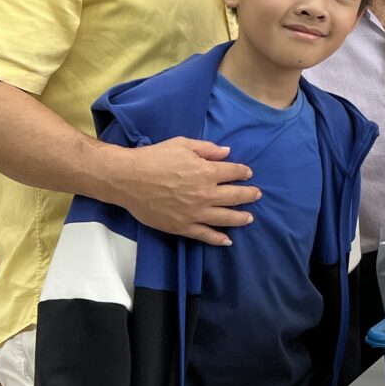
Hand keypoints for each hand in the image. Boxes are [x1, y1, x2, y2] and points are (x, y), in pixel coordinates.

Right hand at [111, 137, 260, 245]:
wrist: (128, 179)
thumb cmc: (154, 158)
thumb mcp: (182, 145)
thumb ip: (207, 149)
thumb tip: (227, 152)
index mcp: (207, 172)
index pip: (233, 172)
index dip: (243, 172)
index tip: (247, 173)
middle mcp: (205, 194)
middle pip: (236, 196)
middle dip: (249, 195)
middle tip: (256, 195)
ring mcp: (195, 213)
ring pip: (226, 218)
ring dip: (241, 218)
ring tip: (249, 218)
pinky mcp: (182, 226)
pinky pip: (205, 235)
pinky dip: (218, 239)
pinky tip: (227, 240)